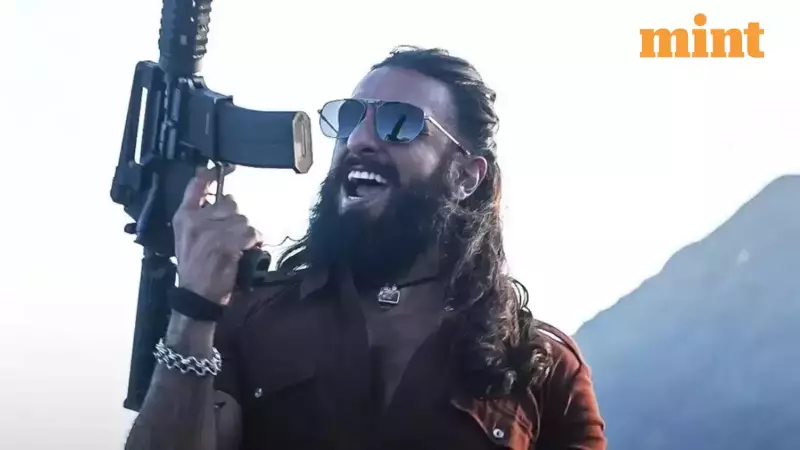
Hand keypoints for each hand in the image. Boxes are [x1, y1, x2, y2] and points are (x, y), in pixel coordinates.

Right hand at [172, 165, 261, 304]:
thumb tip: (224, 198)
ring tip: (237, 247)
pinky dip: (253, 242)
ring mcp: (209, 232)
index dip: (213, 174)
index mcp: (184, 216)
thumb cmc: (195, 267)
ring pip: (243, 219)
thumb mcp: (188, 237)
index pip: (197, 185)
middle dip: (236, 219)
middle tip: (231, 236)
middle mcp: (195, 220)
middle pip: (230, 203)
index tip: (228, 167)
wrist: (195, 296)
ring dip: (246, 233)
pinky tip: (245, 251)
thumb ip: (201, 215)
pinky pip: (250, 233)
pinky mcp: (225, 244)